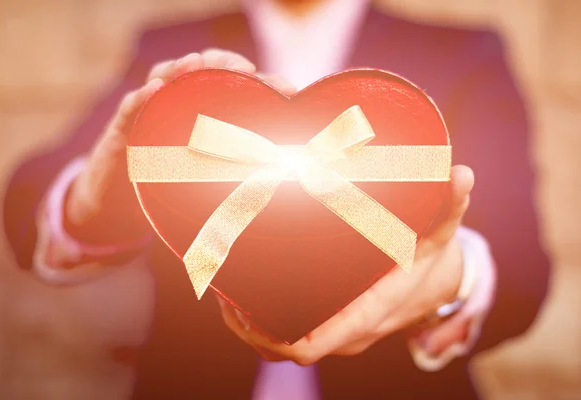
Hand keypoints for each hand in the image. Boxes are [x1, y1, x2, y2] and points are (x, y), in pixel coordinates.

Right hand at [65, 49, 294, 243]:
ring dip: (183, 68)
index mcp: (205, 111)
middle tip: (246, 69)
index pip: (234, 84)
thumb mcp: (211, 176)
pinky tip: (156, 90)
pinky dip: (143, 97)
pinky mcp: (124, 129)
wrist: (122, 205)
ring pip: (166, 77)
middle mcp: (179, 103)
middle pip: (202, 70)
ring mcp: (151, 111)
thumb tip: (289, 176)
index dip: (261, 81)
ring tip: (198, 64)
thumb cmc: (173, 183)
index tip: (288, 90)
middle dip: (225, 64)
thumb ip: (242, 169)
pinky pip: (132, 107)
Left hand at [218, 165, 474, 364]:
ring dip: (247, 324)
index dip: (269, 334)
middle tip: (222, 284)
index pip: (309, 344)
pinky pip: (286, 333)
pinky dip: (259, 320)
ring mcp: (333, 330)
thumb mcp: (438, 233)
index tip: (240, 306)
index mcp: (364, 314)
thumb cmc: (428, 259)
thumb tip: (464, 174)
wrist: (436, 284)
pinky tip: (241, 292)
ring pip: (277, 345)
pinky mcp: (328, 321)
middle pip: (280, 347)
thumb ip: (448, 205)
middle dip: (246, 324)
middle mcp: (344, 331)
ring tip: (223, 287)